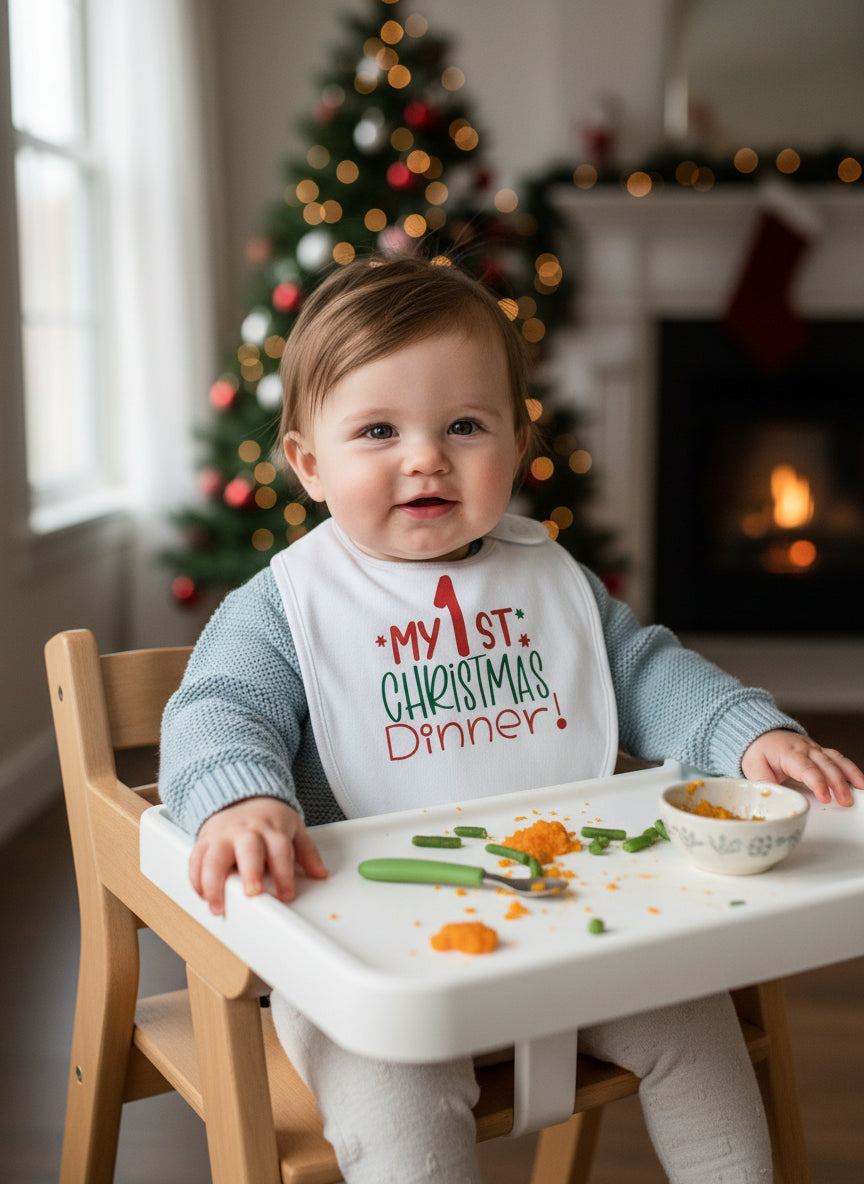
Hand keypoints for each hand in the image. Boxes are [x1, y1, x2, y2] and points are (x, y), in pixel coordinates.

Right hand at [189, 797, 327, 914]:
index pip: (280, 851)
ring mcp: (223, 836)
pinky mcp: (204, 841)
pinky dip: (195, 878)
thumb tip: (320, 873)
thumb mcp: (292, 827)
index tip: (286, 894)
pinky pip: (195, 859)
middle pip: (248, 850)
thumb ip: (306, 852)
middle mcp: (246, 832)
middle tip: (252, 893)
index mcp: (271, 829)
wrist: (241, 795)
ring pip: (215, 858)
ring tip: (217, 905)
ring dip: (214, 882)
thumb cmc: (267, 817)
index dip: (284, 874)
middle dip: (249, 872)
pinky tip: (201, 894)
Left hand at [741, 729, 863, 806]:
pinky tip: (860, 782)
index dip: (817, 782)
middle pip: (826, 764)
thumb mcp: (753, 767)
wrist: (762, 734)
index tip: (825, 797)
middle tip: (846, 801)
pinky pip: (839, 759)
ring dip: (850, 774)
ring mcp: (815, 749)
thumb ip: (763, 782)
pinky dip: (851, 770)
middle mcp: (805, 749)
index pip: (806, 768)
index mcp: (788, 752)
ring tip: (862, 789)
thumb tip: (772, 798)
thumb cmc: (759, 751)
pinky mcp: (821, 753)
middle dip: (838, 783)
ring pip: (836, 759)